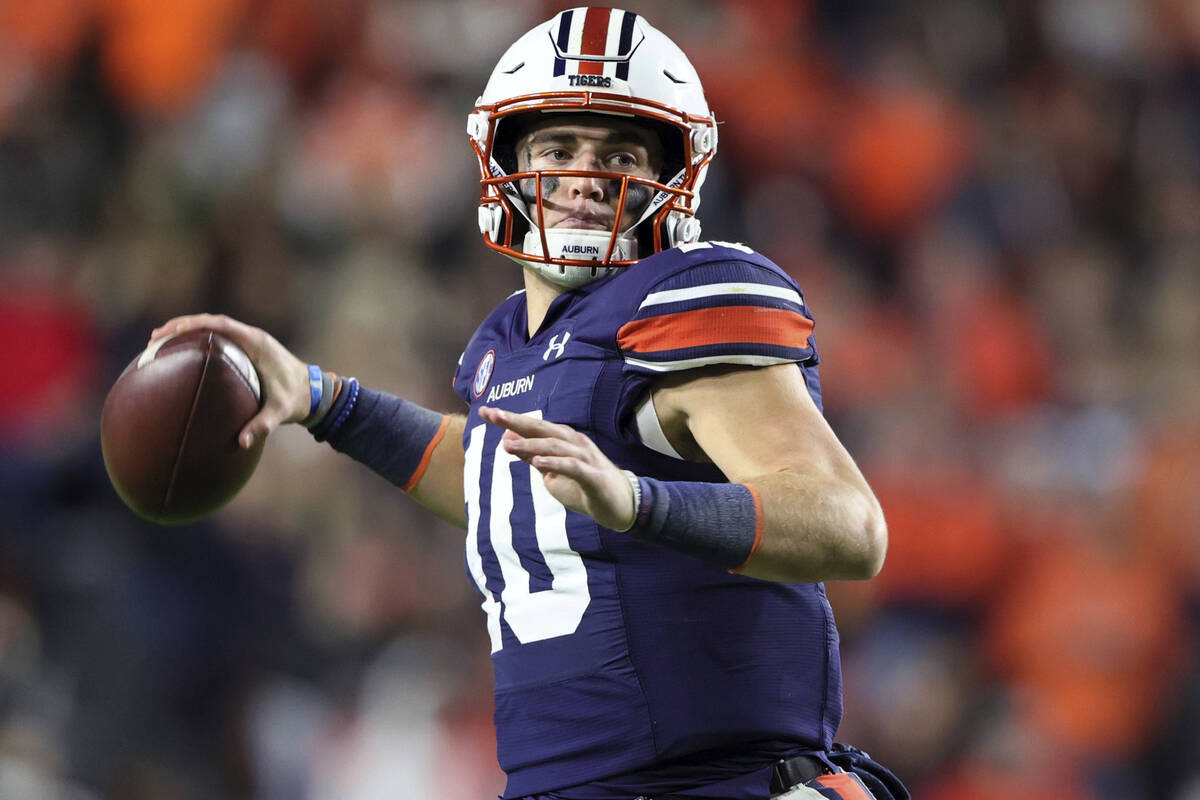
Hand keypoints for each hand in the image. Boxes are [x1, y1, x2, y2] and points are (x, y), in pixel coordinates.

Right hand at [149, 314, 310, 448]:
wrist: (315, 393)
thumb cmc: (297, 400)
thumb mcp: (281, 412)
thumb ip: (263, 425)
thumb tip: (240, 442)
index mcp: (256, 343)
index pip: (220, 325)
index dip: (194, 325)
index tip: (171, 331)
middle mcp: (251, 338)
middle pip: (210, 322)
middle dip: (181, 326)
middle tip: (154, 338)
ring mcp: (248, 343)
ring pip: (212, 329)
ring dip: (187, 332)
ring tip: (158, 344)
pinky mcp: (247, 351)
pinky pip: (218, 340)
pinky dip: (198, 342)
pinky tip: (180, 355)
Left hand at [479, 406, 635, 530]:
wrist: (621, 505)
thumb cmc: (584, 487)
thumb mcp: (552, 473)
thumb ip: (533, 456)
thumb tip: (507, 439)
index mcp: (563, 440)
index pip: (533, 426)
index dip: (510, 419)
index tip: (486, 412)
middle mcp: (574, 442)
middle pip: (542, 428)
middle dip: (516, 421)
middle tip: (493, 415)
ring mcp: (584, 458)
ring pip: (555, 446)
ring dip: (530, 445)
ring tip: (507, 445)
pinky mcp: (592, 476)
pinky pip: (572, 466)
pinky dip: (555, 463)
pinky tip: (537, 462)